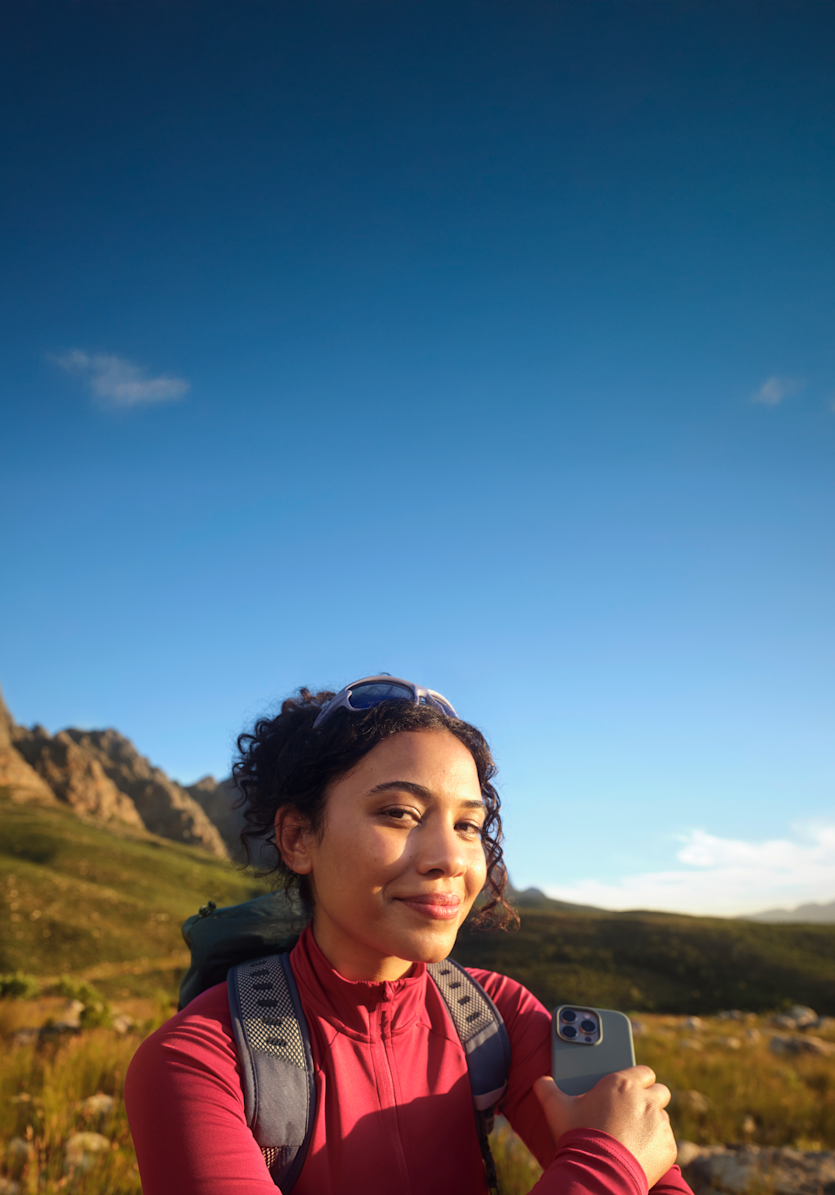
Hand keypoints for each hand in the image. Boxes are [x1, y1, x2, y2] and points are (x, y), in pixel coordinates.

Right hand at [534, 1065, 676, 1188]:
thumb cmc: (578, 1136)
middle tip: (633, 1112)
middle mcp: (645, 1099)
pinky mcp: (668, 1147)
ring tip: (634, 1135)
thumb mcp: (557, 1109)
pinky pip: (667, 1141)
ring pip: (663, 1117)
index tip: (631, 1089)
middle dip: (650, 1099)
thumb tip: (541, 1080)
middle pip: (660, 1091)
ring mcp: (659, 1123)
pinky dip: (657, 1146)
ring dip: (652, 1123)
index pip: (644, 1071)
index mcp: (622, 1083)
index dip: (639, 1079)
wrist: (598, 1174)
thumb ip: (547, 1088)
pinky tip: (639, 1152)